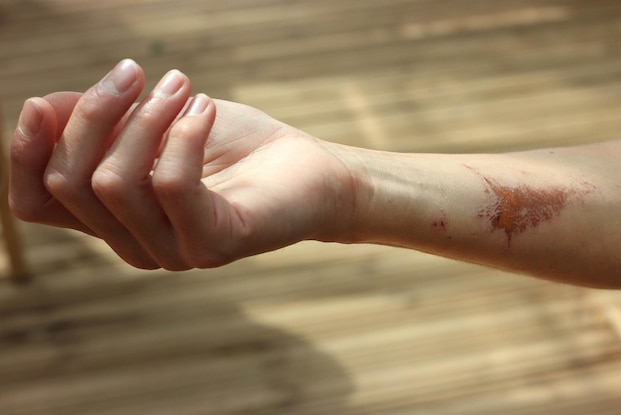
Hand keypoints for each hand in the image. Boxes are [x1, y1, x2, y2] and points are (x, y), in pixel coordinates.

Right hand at [10, 60, 355, 269]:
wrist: (310, 170)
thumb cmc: (235, 146)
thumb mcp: (160, 123)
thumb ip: (106, 123)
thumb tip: (43, 108)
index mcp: (117, 217)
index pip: (38, 203)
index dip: (23, 154)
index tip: (41, 101)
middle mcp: (137, 244)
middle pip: (72, 182)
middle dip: (96, 112)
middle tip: (139, 72)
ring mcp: (174, 252)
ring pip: (114, 182)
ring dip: (145, 118)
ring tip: (183, 87)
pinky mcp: (214, 245)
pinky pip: (170, 184)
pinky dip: (183, 133)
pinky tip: (207, 108)